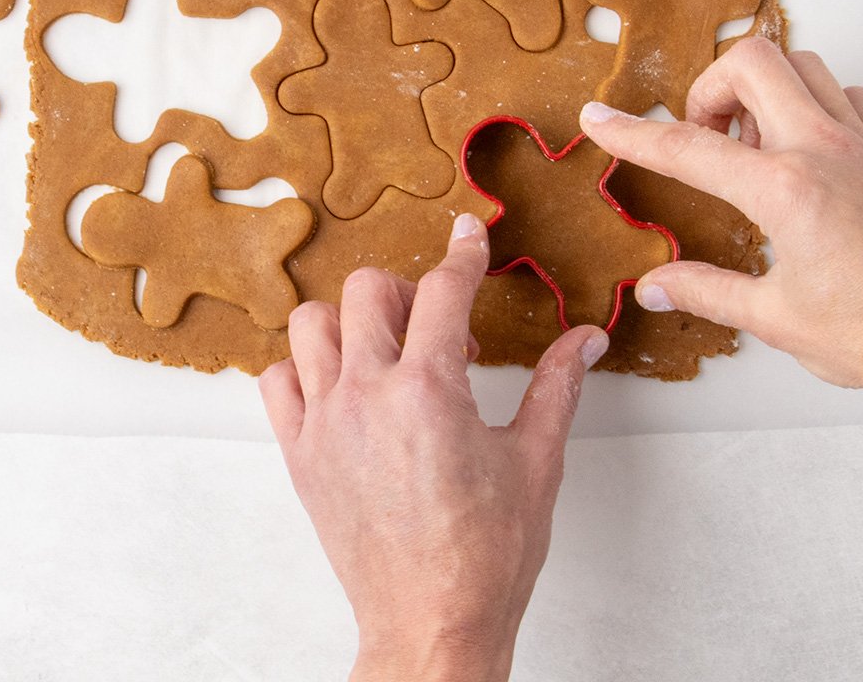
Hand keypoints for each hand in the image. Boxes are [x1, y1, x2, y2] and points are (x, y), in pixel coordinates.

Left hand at [260, 213, 607, 681]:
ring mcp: (325, 423)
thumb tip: (585, 339)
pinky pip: (277, 382)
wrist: (431, 626)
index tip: (468, 238)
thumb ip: (557, 387)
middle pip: (367, 290)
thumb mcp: (535, 462)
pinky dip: (302, 371)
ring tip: (384, 350)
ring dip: (349, 322)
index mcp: (430, 389)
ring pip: (311, 325)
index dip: (462, 254)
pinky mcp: (300, 455)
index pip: (444, 290)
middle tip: (435, 323)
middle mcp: (367, 394)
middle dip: (407, 290)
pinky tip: (339, 388)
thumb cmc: (486, 554)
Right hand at [580, 37, 862, 432]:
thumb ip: (706, 291)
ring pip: (803, 66)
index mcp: (787, 191)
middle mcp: (826, 152)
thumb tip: (656, 287)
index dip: (632, 132)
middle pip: (751, 62)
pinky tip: (806, 148)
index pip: (687, 148)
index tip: (601, 120)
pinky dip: (815, 104)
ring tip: (752, 141)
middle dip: (709, 87)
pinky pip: (848, 95)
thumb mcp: (776, 318)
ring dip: (764, 89)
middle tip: (703, 132)